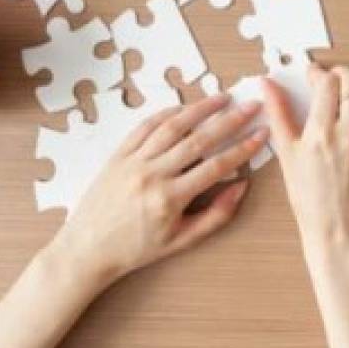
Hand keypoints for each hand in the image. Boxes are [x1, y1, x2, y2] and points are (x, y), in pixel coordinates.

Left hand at [50, 96, 266, 286]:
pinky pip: (145, 127)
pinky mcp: (118, 155)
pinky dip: (167, 114)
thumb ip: (216, 215)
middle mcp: (152, 176)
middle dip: (230, 120)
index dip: (243, 148)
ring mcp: (133, 162)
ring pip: (172, 127)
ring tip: (222, 98)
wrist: (86, 250)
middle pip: (199, 140)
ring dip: (200, 109)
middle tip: (251, 106)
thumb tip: (241, 186)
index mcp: (170, 199)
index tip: (262, 133)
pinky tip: (185, 107)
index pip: (216, 166)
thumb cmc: (136, 249)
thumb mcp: (181, 241)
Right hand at [264, 65, 348, 252]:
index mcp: (321, 132)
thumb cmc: (309, 196)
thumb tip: (267, 83)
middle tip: (333, 81)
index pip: (327, 82)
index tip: (314, 75)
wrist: (339, 228)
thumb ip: (278, 114)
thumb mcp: (287, 154)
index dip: (319, 73)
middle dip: (342, 74)